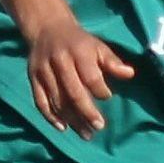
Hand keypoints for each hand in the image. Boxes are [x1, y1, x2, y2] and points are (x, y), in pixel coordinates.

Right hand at [25, 18, 134, 139]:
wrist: (47, 29)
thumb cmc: (78, 42)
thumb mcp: (97, 46)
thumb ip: (112, 62)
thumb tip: (130, 74)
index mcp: (78, 51)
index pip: (90, 76)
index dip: (100, 90)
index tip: (108, 97)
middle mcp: (59, 61)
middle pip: (73, 92)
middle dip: (87, 112)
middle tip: (98, 127)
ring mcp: (44, 71)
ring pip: (57, 100)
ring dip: (72, 119)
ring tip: (86, 134)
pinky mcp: (33, 78)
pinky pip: (40, 101)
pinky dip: (51, 117)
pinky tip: (64, 127)